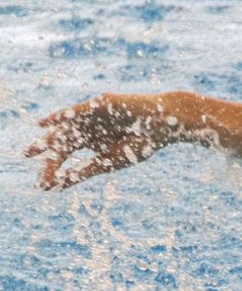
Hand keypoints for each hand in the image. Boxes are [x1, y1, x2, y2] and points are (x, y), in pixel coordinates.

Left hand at [25, 92, 184, 189]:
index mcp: (90, 142)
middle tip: (27, 160)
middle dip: (44, 152)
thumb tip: (59, 185)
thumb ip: (85, 171)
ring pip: (64, 126)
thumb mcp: (110, 161)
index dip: (53, 170)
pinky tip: (47, 122)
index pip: (64, 156)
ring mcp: (90, 116)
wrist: (164, 123)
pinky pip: (77, 110)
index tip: (43, 186)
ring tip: (34, 148)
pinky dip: (62, 116)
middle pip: (59, 140)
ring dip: (48, 136)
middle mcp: (86, 128)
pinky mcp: (99, 104)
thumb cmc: (142, 143)